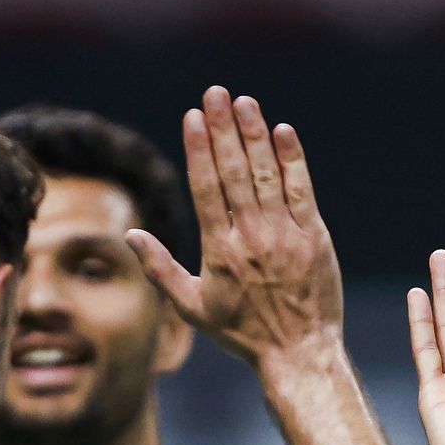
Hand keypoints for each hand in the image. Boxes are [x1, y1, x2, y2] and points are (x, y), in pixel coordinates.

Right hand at [129, 87, 343, 370]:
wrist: (298, 352)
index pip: (206, 187)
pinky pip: (302, 190)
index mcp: (219, 250)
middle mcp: (250, 237)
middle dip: (224, 128)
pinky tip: (283, 132)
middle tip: (216, 92)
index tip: (193, 116)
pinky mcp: (314, 237)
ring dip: (255, 135)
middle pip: (234, 172)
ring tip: (244, 102)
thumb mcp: (192, 307)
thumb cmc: (242, 332)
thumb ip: (160, 268)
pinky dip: (292, 160)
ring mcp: (284, 235)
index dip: (199, 149)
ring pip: (266, 175)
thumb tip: (131, 234)